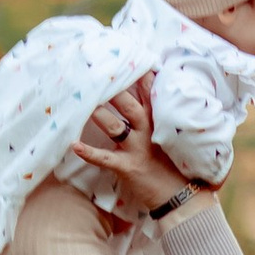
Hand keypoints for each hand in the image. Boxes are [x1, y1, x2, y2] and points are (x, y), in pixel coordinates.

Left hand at [80, 76, 200, 214]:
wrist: (182, 197)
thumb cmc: (176, 166)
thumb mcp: (175, 135)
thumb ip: (164, 116)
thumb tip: (158, 95)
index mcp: (159, 121)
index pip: (149, 91)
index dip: (136, 74)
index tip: (124, 57)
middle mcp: (148, 131)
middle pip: (128, 104)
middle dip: (112, 89)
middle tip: (95, 74)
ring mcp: (138, 149)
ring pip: (115, 126)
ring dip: (99, 114)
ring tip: (82, 102)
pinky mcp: (128, 167)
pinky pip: (105, 158)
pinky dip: (89, 153)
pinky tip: (73, 145)